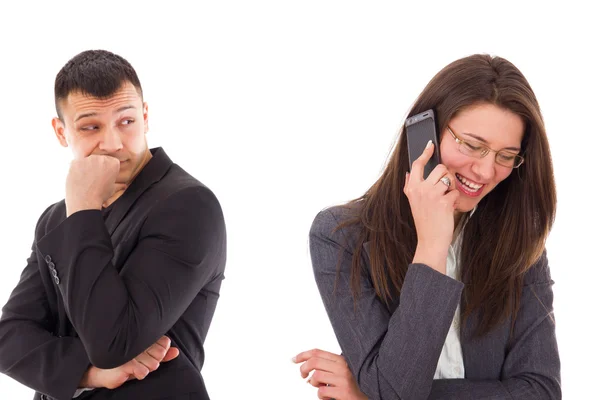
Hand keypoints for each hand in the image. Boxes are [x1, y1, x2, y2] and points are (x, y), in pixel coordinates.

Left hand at [65, 155, 125, 216]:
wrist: (84, 202)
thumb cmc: (100, 196)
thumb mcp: (113, 190)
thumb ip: (119, 185)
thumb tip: (123, 186)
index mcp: (113, 163)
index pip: (112, 161)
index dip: (109, 169)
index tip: (106, 176)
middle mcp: (100, 158)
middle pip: (100, 159)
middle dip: (98, 166)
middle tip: (96, 178)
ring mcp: (87, 159)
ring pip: (88, 160)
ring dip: (88, 167)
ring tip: (87, 179)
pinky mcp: (75, 162)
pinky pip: (77, 163)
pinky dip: (78, 169)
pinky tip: (79, 178)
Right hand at [80, 336, 178, 389]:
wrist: (101, 371)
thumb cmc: (125, 363)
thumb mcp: (145, 359)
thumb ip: (162, 355)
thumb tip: (176, 351)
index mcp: (144, 336)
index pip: (165, 344)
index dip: (161, 352)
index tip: (150, 353)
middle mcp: (139, 340)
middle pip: (160, 355)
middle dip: (153, 361)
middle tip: (140, 361)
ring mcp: (132, 351)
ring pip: (154, 364)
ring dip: (145, 368)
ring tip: (134, 365)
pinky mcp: (126, 362)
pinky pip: (144, 372)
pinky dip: (139, 373)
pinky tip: (131, 370)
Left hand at [293, 349, 366, 399]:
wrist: (371, 396)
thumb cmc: (355, 385)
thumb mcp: (343, 371)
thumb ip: (330, 366)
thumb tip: (308, 366)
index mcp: (342, 359)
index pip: (317, 352)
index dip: (303, 355)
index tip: (294, 359)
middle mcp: (343, 366)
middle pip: (314, 362)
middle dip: (303, 369)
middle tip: (303, 376)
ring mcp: (344, 379)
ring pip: (316, 376)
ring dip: (314, 384)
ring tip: (321, 388)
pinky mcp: (344, 392)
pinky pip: (322, 392)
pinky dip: (321, 396)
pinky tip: (328, 397)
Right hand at [404, 140, 458, 273]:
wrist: (430, 240)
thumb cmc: (425, 222)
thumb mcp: (412, 203)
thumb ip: (410, 187)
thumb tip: (408, 173)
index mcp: (411, 188)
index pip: (417, 165)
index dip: (425, 153)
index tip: (431, 145)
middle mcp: (419, 189)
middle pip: (439, 168)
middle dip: (445, 177)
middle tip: (443, 190)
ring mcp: (431, 195)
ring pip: (448, 178)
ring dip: (451, 188)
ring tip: (445, 199)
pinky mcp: (443, 201)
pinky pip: (455, 192)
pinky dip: (454, 200)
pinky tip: (448, 209)